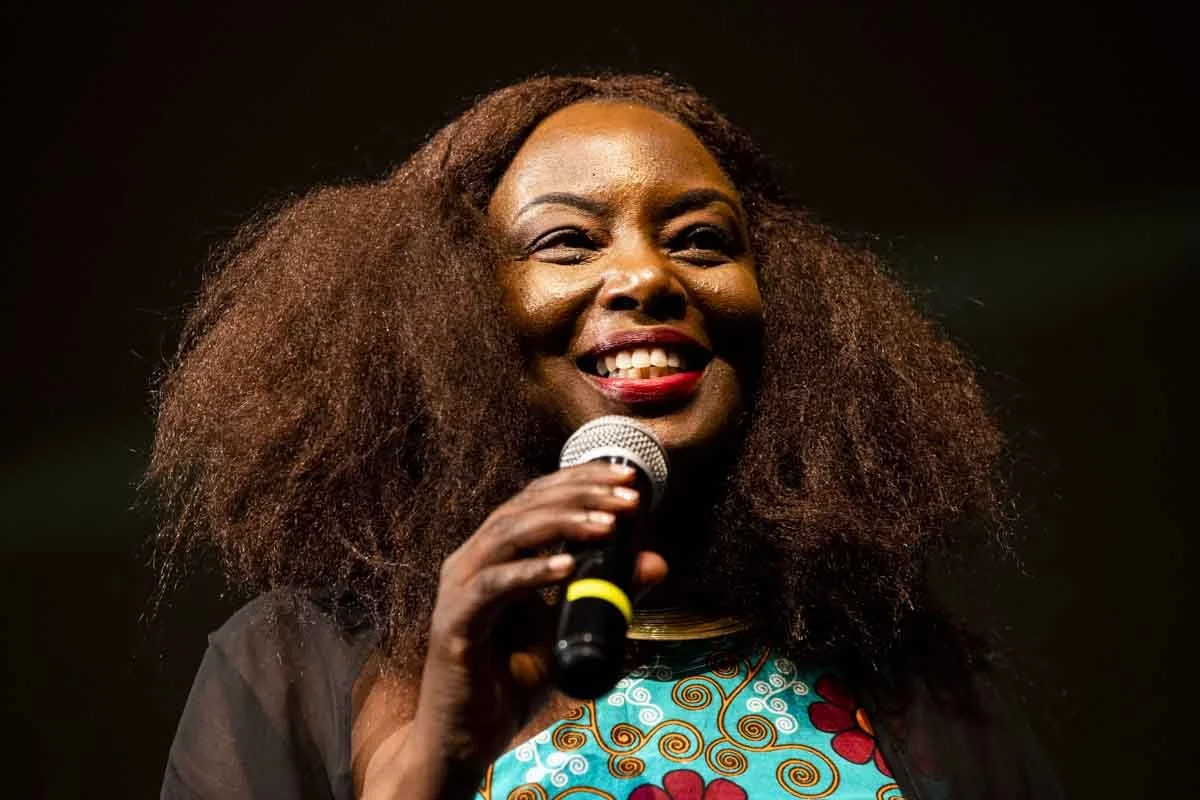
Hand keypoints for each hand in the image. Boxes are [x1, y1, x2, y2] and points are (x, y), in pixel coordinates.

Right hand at [405, 462, 667, 789]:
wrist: (465, 741)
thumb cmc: (510, 683)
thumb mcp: (571, 631)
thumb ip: (609, 596)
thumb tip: (657, 562)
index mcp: (496, 555)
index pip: (538, 499)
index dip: (582, 482)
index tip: (630, 478)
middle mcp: (473, 561)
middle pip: (525, 507)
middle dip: (580, 495)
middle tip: (628, 495)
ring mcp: (458, 589)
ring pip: (508, 535)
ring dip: (560, 525)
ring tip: (607, 525)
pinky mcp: (454, 624)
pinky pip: (492, 588)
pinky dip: (530, 573)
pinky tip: (566, 567)